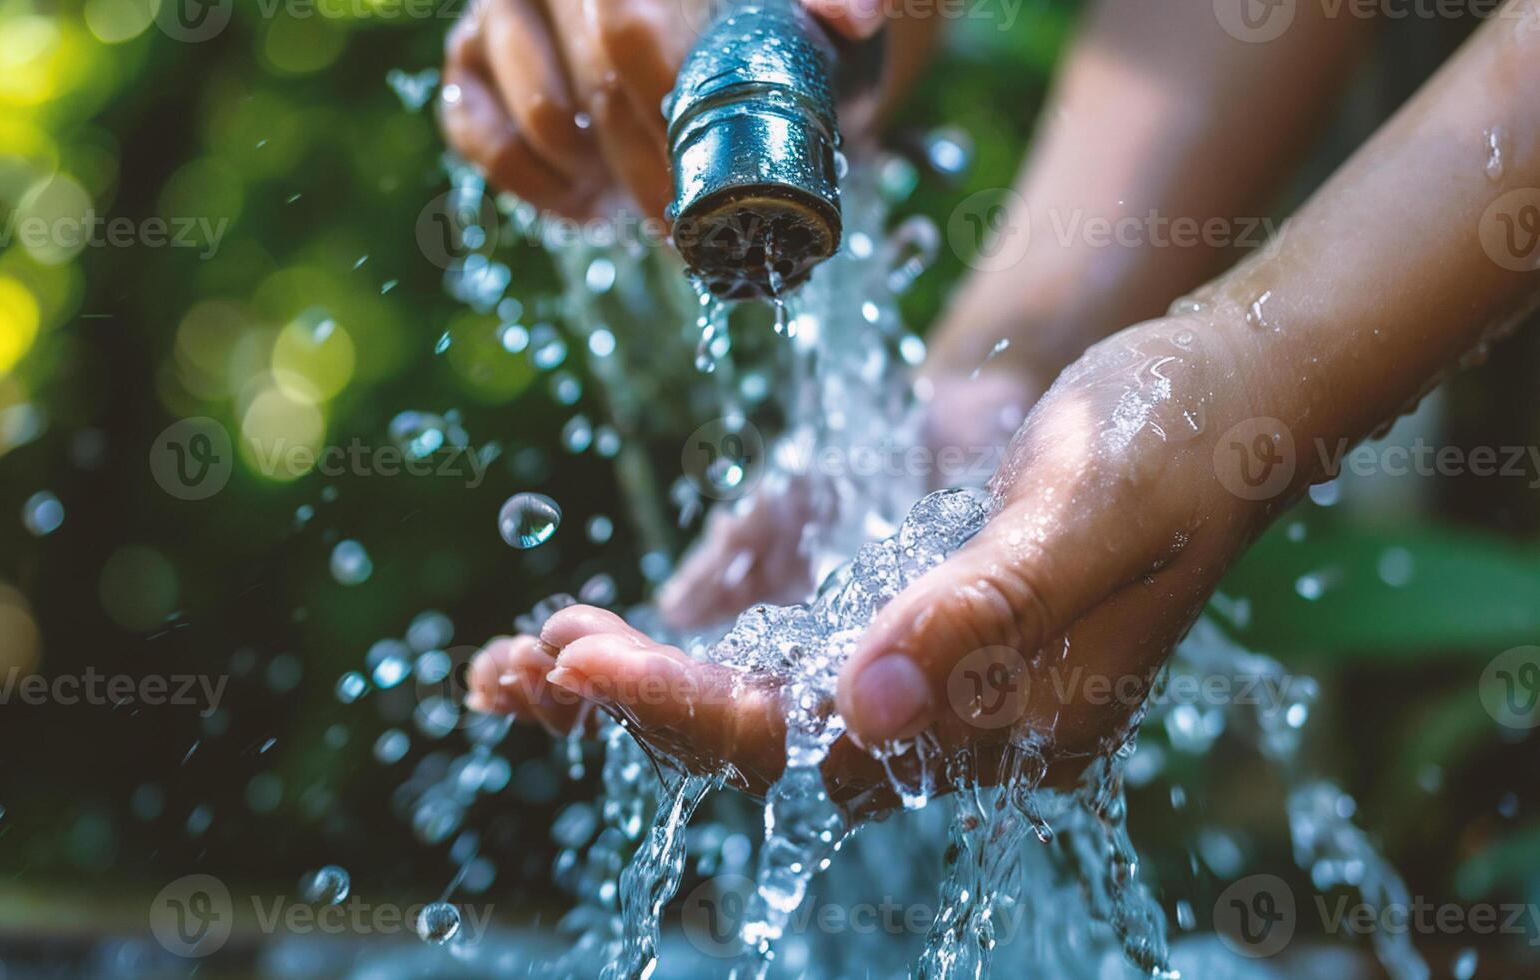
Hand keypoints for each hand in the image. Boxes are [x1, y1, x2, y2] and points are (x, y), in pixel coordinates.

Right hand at [439, 0, 897, 221]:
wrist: (705, 23)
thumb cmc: (756, 13)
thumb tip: (854, 16)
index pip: (631, 31)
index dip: (675, 113)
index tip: (715, 172)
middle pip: (596, 85)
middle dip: (652, 175)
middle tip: (693, 230)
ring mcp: (503, 10)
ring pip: (539, 118)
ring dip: (601, 184)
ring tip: (648, 212)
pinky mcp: (466, 57)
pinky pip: (476, 134)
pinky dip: (534, 186)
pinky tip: (585, 207)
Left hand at [466, 310, 1280, 815]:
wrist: (1209, 385)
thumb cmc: (1165, 440)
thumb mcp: (1079, 514)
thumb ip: (980, 617)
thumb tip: (862, 711)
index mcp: (1011, 728)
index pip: (819, 753)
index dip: (692, 715)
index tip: (582, 663)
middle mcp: (950, 723)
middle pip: (764, 746)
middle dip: (637, 710)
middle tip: (518, 667)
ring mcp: (914, 673)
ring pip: (750, 710)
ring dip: (636, 693)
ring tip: (515, 669)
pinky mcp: (887, 616)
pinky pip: (765, 655)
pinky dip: (675, 649)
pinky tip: (584, 635)